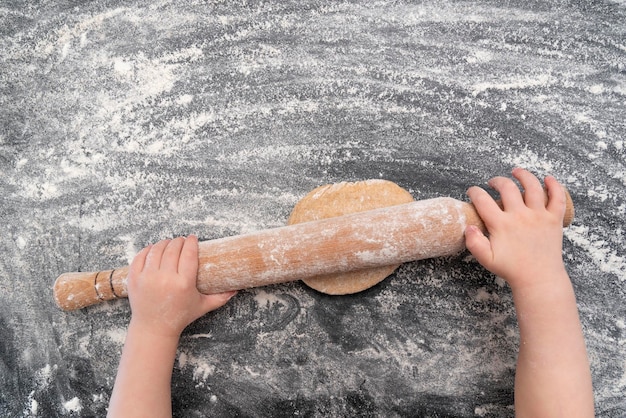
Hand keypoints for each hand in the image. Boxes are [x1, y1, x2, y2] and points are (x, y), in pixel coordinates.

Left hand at [126, 235, 235, 338]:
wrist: (154, 328)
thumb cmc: (180, 316)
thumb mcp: (203, 306)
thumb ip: (220, 297)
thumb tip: (236, 289)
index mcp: (183, 283)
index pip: (189, 254)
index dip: (191, 242)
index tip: (193, 238)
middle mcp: (165, 279)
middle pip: (173, 248)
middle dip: (179, 241)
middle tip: (182, 241)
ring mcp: (147, 278)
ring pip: (157, 249)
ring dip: (164, 243)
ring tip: (169, 243)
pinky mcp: (134, 279)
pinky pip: (140, 256)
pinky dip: (148, 250)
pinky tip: (154, 249)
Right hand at [464, 168, 567, 290]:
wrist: (539, 278)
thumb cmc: (512, 269)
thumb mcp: (486, 259)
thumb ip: (474, 243)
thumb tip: (469, 227)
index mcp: (501, 224)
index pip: (483, 200)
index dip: (474, 192)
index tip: (472, 191)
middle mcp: (520, 216)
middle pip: (507, 187)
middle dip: (497, 181)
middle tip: (492, 183)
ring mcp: (539, 216)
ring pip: (532, 186)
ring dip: (523, 175)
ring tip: (516, 171)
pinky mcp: (554, 219)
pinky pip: (557, 197)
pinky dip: (554, 185)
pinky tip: (548, 179)